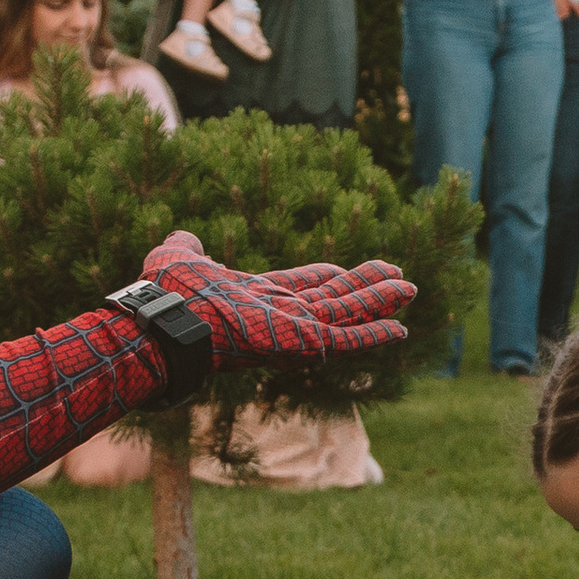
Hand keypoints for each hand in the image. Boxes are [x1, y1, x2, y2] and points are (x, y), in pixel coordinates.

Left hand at [141, 229, 413, 373]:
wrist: (169, 318)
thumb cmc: (169, 294)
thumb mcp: (177, 259)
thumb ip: (185, 248)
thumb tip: (182, 236)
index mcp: (259, 297)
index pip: (303, 286)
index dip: (327, 276)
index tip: (343, 268)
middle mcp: (282, 315)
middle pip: (334, 299)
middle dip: (365, 289)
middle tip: (397, 277)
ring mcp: (296, 329)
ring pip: (347, 313)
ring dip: (378, 301)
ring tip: (409, 288)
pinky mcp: (304, 342)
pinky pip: (346, 338)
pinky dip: (373, 333)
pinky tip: (400, 329)